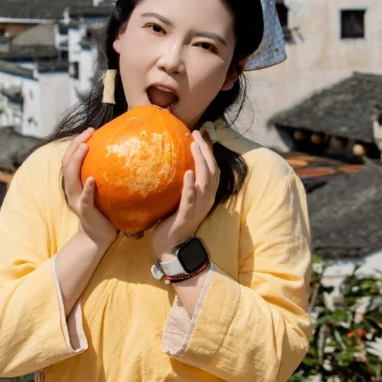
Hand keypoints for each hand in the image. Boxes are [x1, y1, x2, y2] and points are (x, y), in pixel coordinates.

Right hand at [62, 130, 116, 252]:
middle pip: (67, 163)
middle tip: (88, 133)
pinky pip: (84, 199)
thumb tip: (124, 154)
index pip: (70, 158)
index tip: (90, 130)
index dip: (76, 142)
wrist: (99, 235)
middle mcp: (72, 189)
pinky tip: (91, 179)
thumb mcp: (103, 189)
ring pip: (70, 178)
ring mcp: (76, 200)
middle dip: (75, 145)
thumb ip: (106, 175)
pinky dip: (86, 188)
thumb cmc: (105, 210)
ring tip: (85, 147)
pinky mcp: (84, 211)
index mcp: (75, 183)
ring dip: (77, 161)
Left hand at [148, 130, 218, 260]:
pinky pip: (190, 200)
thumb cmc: (172, 221)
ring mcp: (197, 209)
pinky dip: (190, 186)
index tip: (199, 136)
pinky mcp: (186, 217)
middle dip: (206, 151)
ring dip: (200, 162)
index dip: (209, 152)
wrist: (168, 246)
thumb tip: (174, 163)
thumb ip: (183, 185)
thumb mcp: (181, 200)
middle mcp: (206, 201)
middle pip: (212, 172)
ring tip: (194, 147)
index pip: (213, 170)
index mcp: (206, 196)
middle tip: (196, 135)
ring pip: (205, 182)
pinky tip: (188, 173)